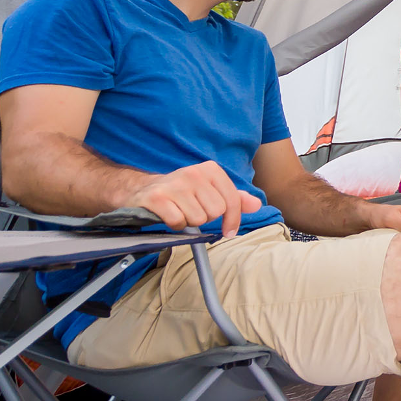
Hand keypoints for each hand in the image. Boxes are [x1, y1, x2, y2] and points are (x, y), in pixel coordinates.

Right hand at [135, 161, 262, 237]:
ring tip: (180, 211)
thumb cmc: (182, 192)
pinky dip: (174, 225)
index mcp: (210, 170)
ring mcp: (174, 184)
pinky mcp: (157, 198)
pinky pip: (178, 222)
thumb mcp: (210, 190)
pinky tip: (168, 215)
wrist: (143, 189)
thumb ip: (234, 199)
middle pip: (215, 212)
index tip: (229, 231)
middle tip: (192, 210)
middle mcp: (193, 173)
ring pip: (197, 219)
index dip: (232, 220)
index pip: (231, 201)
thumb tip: (257, 205)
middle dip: (205, 218)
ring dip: (188, 222)